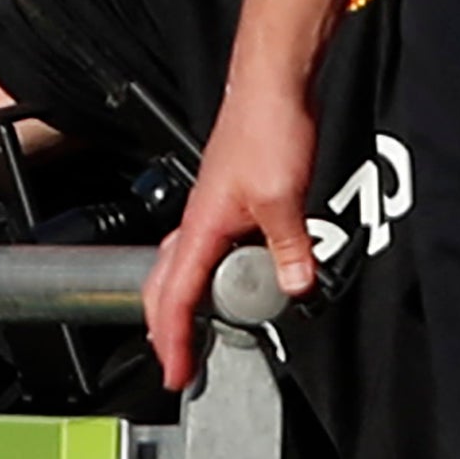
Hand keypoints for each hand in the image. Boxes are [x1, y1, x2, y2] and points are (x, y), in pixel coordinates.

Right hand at [139, 73, 318, 389]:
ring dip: (184, 304)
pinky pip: (209, 250)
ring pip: (183, 266)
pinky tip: (236, 281)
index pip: (175, 295)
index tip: (175, 374)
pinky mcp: (232, 200)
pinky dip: (211, 277)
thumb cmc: (267, 126)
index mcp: (201, 225)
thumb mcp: (285, 197)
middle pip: (164, 284)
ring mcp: (213, 210)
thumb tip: (295, 286)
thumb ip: (290, 249)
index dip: (172, 339)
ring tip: (199, 334)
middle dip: (165, 328)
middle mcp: (199, 220)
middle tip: (179, 363)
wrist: (274, 85)